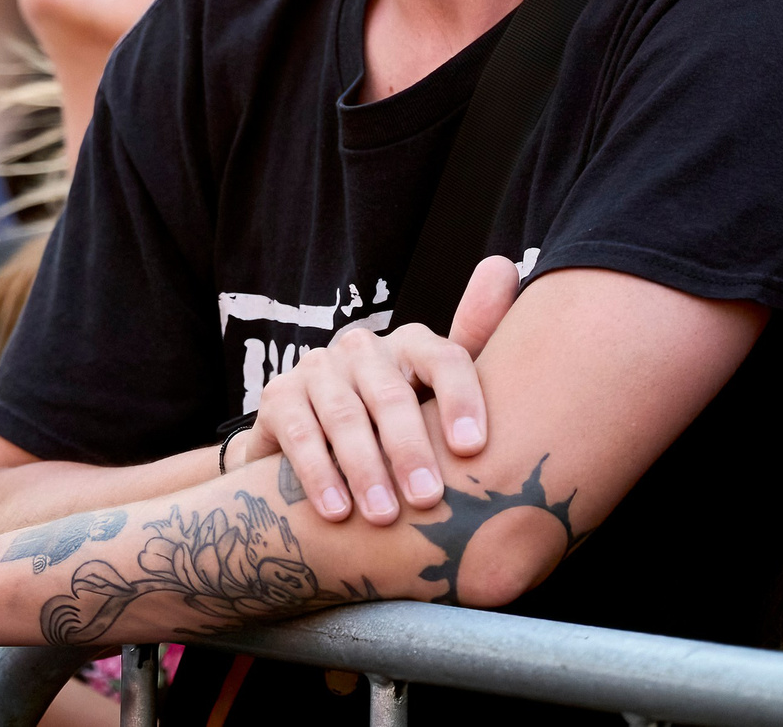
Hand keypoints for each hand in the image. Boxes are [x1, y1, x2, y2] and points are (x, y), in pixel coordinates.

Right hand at [235, 254, 518, 524]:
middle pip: (392, 393)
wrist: (316, 448)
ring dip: (365, 469)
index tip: (473, 449)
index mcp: (411, 344)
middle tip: (428, 499)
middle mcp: (363, 348)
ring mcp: (317, 369)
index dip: (461, 400)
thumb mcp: (438, 399)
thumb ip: (476, 346)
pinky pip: (300, 433)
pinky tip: (337, 512)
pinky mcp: (278, 397)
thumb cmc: (398, 427)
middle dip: (410, 449)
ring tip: (383, 516)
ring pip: (344, 416)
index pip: (444, 359)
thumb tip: (504, 264)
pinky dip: (319, 474)